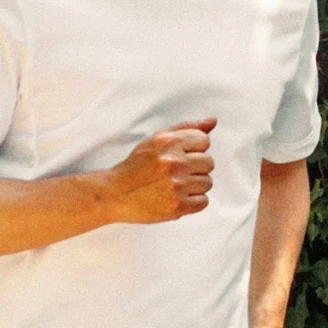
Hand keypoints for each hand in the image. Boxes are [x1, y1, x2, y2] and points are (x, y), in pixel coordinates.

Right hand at [101, 118, 216, 222]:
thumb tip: (212, 122)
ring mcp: (176, 185)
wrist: (116, 194)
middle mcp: (173, 162)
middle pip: (208, 162)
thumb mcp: (157, 140)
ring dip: (194, 186)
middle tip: (177, 173)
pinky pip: (203, 201)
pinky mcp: (177, 206)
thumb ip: (186, 129)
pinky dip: (193, 202)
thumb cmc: (136, 168)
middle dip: (195, 168)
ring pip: (207, 182)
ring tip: (176, 185)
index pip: (204, 141)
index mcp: (168, 142)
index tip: (181, 156)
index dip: (194, 150)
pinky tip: (178, 197)